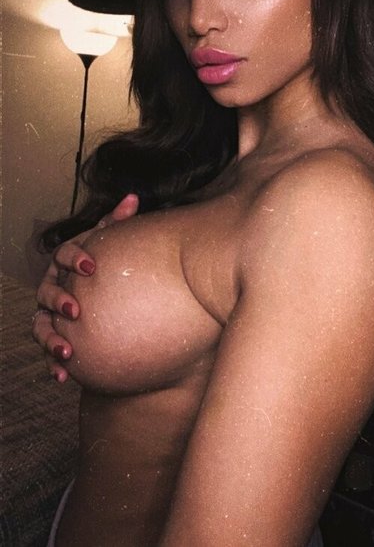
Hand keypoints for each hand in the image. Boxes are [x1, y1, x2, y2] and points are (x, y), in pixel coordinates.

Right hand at [32, 194, 138, 381]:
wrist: (110, 304)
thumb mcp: (113, 246)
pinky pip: (48, 352)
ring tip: (65, 352)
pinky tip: (64, 376)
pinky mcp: (54, 339)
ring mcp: (50, 315)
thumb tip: (133, 197)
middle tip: (75, 309)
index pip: (62, 254)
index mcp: (65, 263)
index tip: (91, 266)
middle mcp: (52, 287)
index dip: (74, 258)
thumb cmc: (109, 268)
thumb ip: (119, 224)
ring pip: (41, 325)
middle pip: (45, 291)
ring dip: (50, 339)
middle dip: (58, 300)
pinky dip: (53, 364)